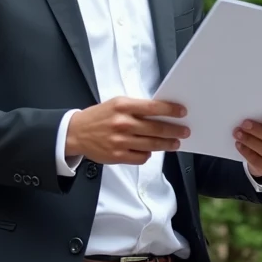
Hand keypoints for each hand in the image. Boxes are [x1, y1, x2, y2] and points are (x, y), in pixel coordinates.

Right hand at [66, 97, 189, 164]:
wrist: (76, 132)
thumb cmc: (99, 117)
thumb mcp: (116, 104)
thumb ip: (137, 108)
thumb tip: (161, 113)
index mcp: (123, 106)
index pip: (154, 107)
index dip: (171, 110)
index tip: (182, 112)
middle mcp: (123, 123)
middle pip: (156, 128)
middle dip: (174, 130)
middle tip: (184, 131)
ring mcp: (120, 141)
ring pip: (152, 145)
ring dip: (167, 144)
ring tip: (175, 143)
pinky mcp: (117, 156)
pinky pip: (141, 157)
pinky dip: (148, 155)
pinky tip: (150, 151)